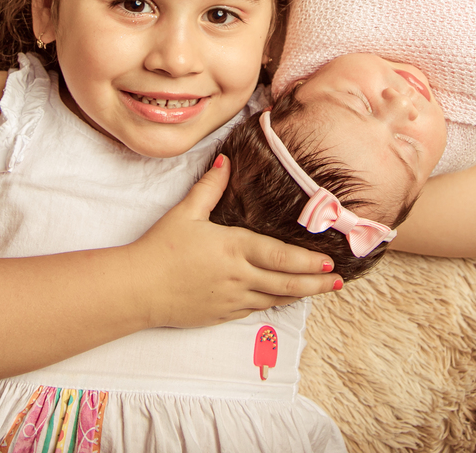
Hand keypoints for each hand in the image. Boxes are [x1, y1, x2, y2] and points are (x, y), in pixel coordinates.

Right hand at [127, 155, 341, 328]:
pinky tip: (284, 300)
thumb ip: (210, 187)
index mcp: (233, 248)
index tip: (329, 262)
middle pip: (286, 283)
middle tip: (337, 281)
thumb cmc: (160, 247)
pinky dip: (273, 304)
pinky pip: (254, 310)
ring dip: (299, 295)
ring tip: (321, 291)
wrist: (137, 288)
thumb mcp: (185, 212)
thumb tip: (225, 161)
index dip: (307, 262)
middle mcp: (238, 276)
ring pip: (274, 299)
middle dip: (316, 282)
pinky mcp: (221, 314)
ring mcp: (231, 299)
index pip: (280, 257)